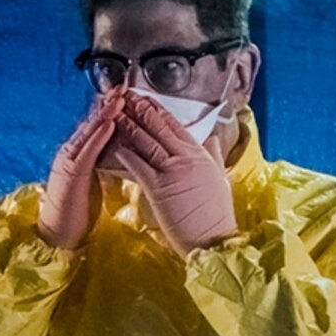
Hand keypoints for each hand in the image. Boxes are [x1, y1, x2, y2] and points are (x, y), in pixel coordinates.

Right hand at [39, 91, 133, 249]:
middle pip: (92, 123)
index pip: (96, 126)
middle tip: (123, 85)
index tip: (125, 93)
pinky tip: (109, 124)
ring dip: (106, 113)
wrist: (58, 234)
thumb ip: (103, 162)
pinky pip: (87, 151)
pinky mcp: (71, 174)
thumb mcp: (94, 180)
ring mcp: (69, 162)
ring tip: (119, 98)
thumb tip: (122, 150)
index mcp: (79, 154)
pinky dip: (99, 136)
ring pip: (90, 132)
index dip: (110, 108)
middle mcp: (72, 152)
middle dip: (108, 103)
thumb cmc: (77, 211)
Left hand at [110, 95, 240, 249]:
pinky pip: (138, 165)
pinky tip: (114, 143)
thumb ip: (214, 156)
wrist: (213, 238)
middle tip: (125, 96)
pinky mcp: (158, 188)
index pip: (176, 125)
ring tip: (115, 112)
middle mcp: (186, 158)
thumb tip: (213, 140)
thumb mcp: (220, 178)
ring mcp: (172, 171)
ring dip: (128, 125)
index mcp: (200, 155)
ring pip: (146, 142)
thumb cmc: (217, 214)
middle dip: (140, 110)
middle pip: (158, 127)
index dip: (158, 110)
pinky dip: (125, 153)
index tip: (146, 98)